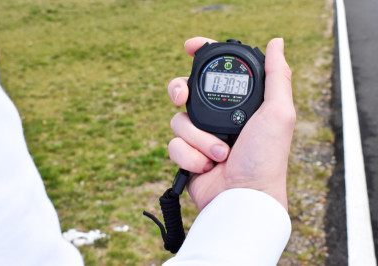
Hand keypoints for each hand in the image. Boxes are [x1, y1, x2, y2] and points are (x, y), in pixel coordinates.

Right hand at [167, 37, 294, 210]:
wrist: (244, 197)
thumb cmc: (266, 158)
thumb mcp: (279, 112)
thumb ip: (277, 76)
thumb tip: (276, 43)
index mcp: (238, 103)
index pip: (216, 71)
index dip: (201, 55)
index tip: (189, 46)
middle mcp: (217, 117)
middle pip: (185, 91)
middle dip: (179, 91)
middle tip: (182, 97)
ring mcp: (200, 137)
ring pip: (178, 120)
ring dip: (199, 138)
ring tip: (221, 153)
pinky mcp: (188, 156)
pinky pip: (174, 145)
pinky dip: (190, 156)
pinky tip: (207, 167)